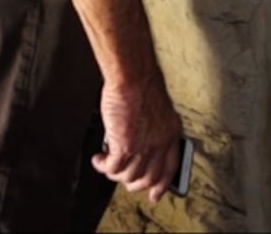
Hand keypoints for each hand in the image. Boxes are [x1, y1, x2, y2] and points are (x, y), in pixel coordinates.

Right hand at [93, 75, 183, 202]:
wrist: (133, 77)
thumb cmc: (142, 86)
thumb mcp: (158, 111)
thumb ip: (153, 130)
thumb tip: (140, 148)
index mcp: (171, 134)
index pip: (170, 168)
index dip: (162, 185)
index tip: (154, 195)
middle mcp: (160, 143)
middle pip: (148, 178)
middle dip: (133, 183)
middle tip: (121, 177)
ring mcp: (144, 147)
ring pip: (128, 176)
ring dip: (114, 173)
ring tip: (107, 163)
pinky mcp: (125, 146)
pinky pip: (112, 167)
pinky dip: (102, 166)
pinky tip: (99, 159)